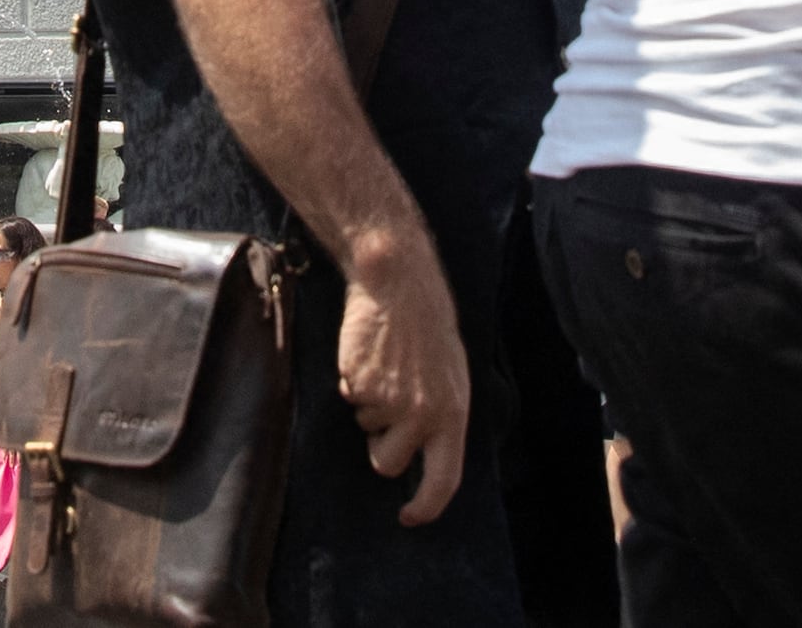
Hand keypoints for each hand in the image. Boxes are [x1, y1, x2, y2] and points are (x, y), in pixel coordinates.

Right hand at [328, 239, 472, 526]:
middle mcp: (421, 415)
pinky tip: (369, 354)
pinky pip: (349, 398)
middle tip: (388, 409)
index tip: (410, 517)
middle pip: (387, 463)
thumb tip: (426, 454)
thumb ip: (441, 417)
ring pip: (365, 428)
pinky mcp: (358, 384)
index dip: (426, 506)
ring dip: (369, 407)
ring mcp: (388, 401)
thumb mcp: (451, 377)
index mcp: (452, 416)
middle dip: (380, 444)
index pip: (443, 479)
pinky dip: (354, 382)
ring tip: (385, 367)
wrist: (400, 285)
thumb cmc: (428, 328)